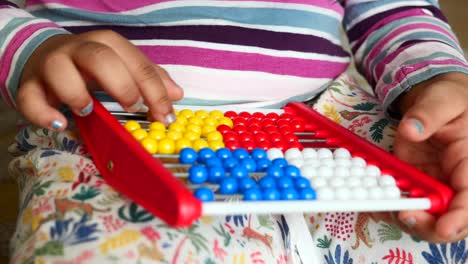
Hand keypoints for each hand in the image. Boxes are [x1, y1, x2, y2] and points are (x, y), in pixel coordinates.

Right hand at [17, 30, 182, 130]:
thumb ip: (149, 78)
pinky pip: (30, 97)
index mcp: (108, 44)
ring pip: (60, 71)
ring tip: (89, 110)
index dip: (155, 91)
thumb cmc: (92, 66)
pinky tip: (60, 123)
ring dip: (77, 94)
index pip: (136, 64)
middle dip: (122, 85)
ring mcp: (52, 64)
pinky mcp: (29, 84)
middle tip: (133, 108)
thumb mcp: (124, 66)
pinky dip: (44, 113)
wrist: (45, 55)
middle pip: (101, 59)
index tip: (166, 116)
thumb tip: (177, 95)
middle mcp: (79, 49)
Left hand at [393, 72, 467, 242]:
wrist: (435, 101)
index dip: (460, 216)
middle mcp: (457, 181)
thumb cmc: (447, 99)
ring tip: (387, 210)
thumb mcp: (441, 100)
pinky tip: (377, 205)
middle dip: (433, 227)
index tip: (444, 227)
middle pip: (455, 220)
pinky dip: (394, 209)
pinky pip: (409, 204)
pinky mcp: (417, 183)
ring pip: (432, 218)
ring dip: (411, 222)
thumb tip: (411, 130)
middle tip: (406, 216)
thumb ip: (428, 114)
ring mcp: (436, 184)